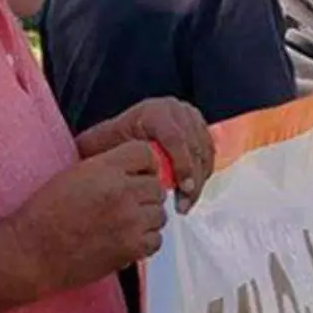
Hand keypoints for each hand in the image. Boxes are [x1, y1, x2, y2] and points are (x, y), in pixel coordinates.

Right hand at [10, 141, 167, 296]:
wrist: (31, 251)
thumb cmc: (44, 215)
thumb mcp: (72, 175)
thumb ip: (105, 168)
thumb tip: (133, 170)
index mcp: (104, 168)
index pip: (146, 154)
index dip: (143, 166)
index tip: (136, 177)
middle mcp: (120, 190)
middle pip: (157, 187)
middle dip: (145, 196)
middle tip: (126, 206)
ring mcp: (129, 220)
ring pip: (159, 214)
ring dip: (146, 220)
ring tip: (123, 225)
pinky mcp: (130, 247)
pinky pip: (155, 240)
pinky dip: (144, 242)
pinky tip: (124, 241)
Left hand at [75, 98, 214, 213]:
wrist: (124, 130)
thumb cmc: (112, 141)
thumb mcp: (104, 146)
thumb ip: (110, 158)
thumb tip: (114, 174)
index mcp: (153, 111)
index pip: (174, 138)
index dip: (181, 164)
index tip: (181, 188)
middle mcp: (174, 109)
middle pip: (193, 147)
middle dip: (192, 179)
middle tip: (184, 203)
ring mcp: (189, 116)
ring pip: (204, 151)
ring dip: (199, 180)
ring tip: (186, 201)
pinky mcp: (199, 126)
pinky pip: (209, 152)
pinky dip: (203, 173)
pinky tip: (191, 189)